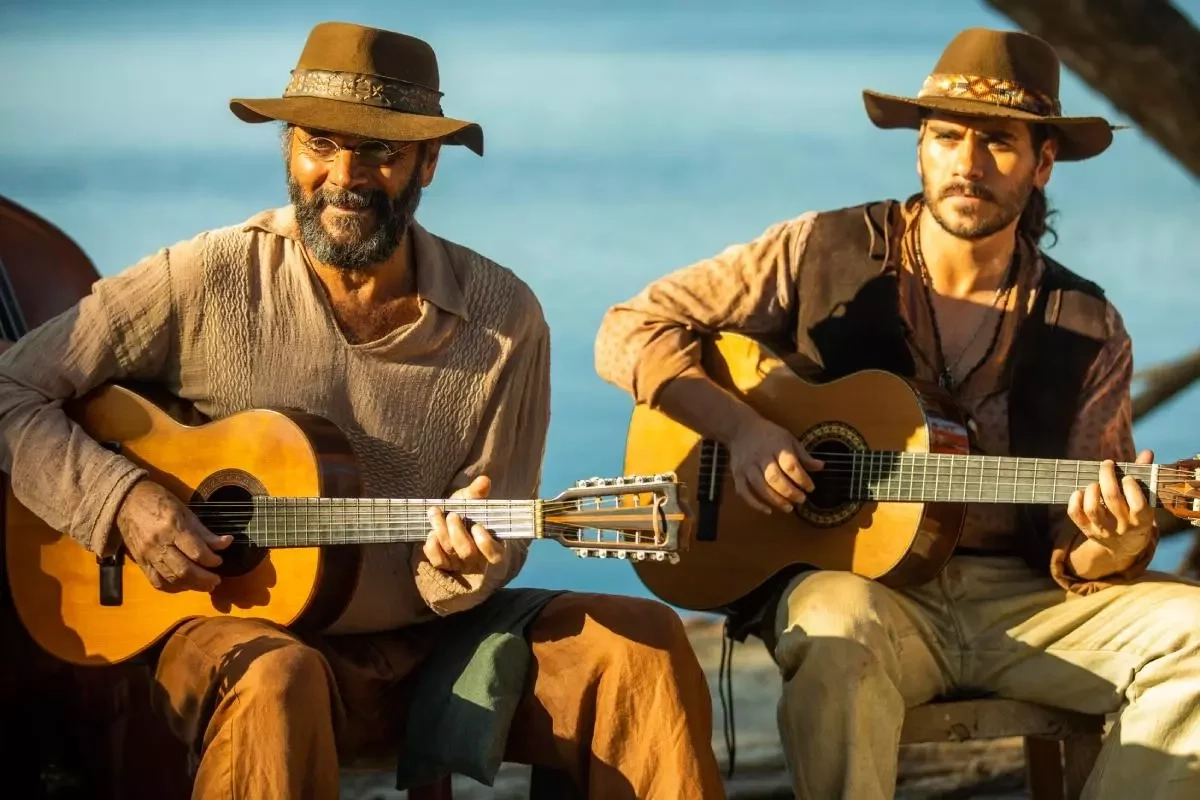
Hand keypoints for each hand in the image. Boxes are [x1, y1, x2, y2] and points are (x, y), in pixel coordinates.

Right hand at [115, 479, 232, 592]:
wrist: (127, 501)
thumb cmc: (160, 502)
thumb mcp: (185, 511)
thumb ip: (204, 532)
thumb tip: (226, 543)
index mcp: (173, 527)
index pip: (196, 552)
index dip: (211, 560)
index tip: (219, 561)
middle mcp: (159, 543)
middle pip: (184, 570)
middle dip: (204, 579)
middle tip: (216, 581)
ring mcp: (148, 555)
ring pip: (171, 579)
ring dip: (191, 586)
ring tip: (205, 585)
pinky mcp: (140, 562)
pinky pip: (157, 582)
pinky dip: (173, 588)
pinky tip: (185, 585)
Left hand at [424, 475, 505, 573]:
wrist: (447, 520)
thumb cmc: (465, 512)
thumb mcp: (471, 502)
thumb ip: (477, 493)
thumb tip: (484, 480)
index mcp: (492, 546)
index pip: (495, 555)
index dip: (485, 544)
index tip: (477, 526)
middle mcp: (476, 559)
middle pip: (467, 552)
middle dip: (457, 532)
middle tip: (452, 515)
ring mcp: (459, 564)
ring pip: (451, 553)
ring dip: (441, 531)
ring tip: (435, 513)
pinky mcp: (444, 565)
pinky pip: (437, 561)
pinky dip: (432, 547)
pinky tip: (431, 534)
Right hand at [727, 414, 823, 514]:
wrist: (740, 429)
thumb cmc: (768, 434)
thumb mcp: (788, 438)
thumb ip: (803, 455)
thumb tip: (821, 467)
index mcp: (776, 445)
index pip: (790, 465)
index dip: (802, 479)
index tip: (810, 488)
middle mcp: (761, 456)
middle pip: (775, 478)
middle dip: (790, 492)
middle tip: (801, 499)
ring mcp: (747, 466)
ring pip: (760, 487)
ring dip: (775, 500)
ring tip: (788, 507)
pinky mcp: (737, 474)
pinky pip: (744, 492)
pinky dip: (755, 503)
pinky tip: (768, 510)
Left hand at [1067, 449, 1155, 558]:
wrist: (1126, 547)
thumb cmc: (1136, 515)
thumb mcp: (1146, 501)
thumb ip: (1144, 476)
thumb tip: (1147, 452)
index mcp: (1142, 519)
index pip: (1138, 503)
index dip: (1130, 486)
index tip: (1127, 477)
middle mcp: (1123, 526)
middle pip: (1112, 498)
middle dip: (1107, 476)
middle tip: (1107, 464)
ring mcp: (1103, 530)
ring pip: (1092, 508)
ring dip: (1091, 489)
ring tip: (1095, 483)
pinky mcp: (1087, 530)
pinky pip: (1075, 514)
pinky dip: (1074, 500)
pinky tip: (1080, 492)